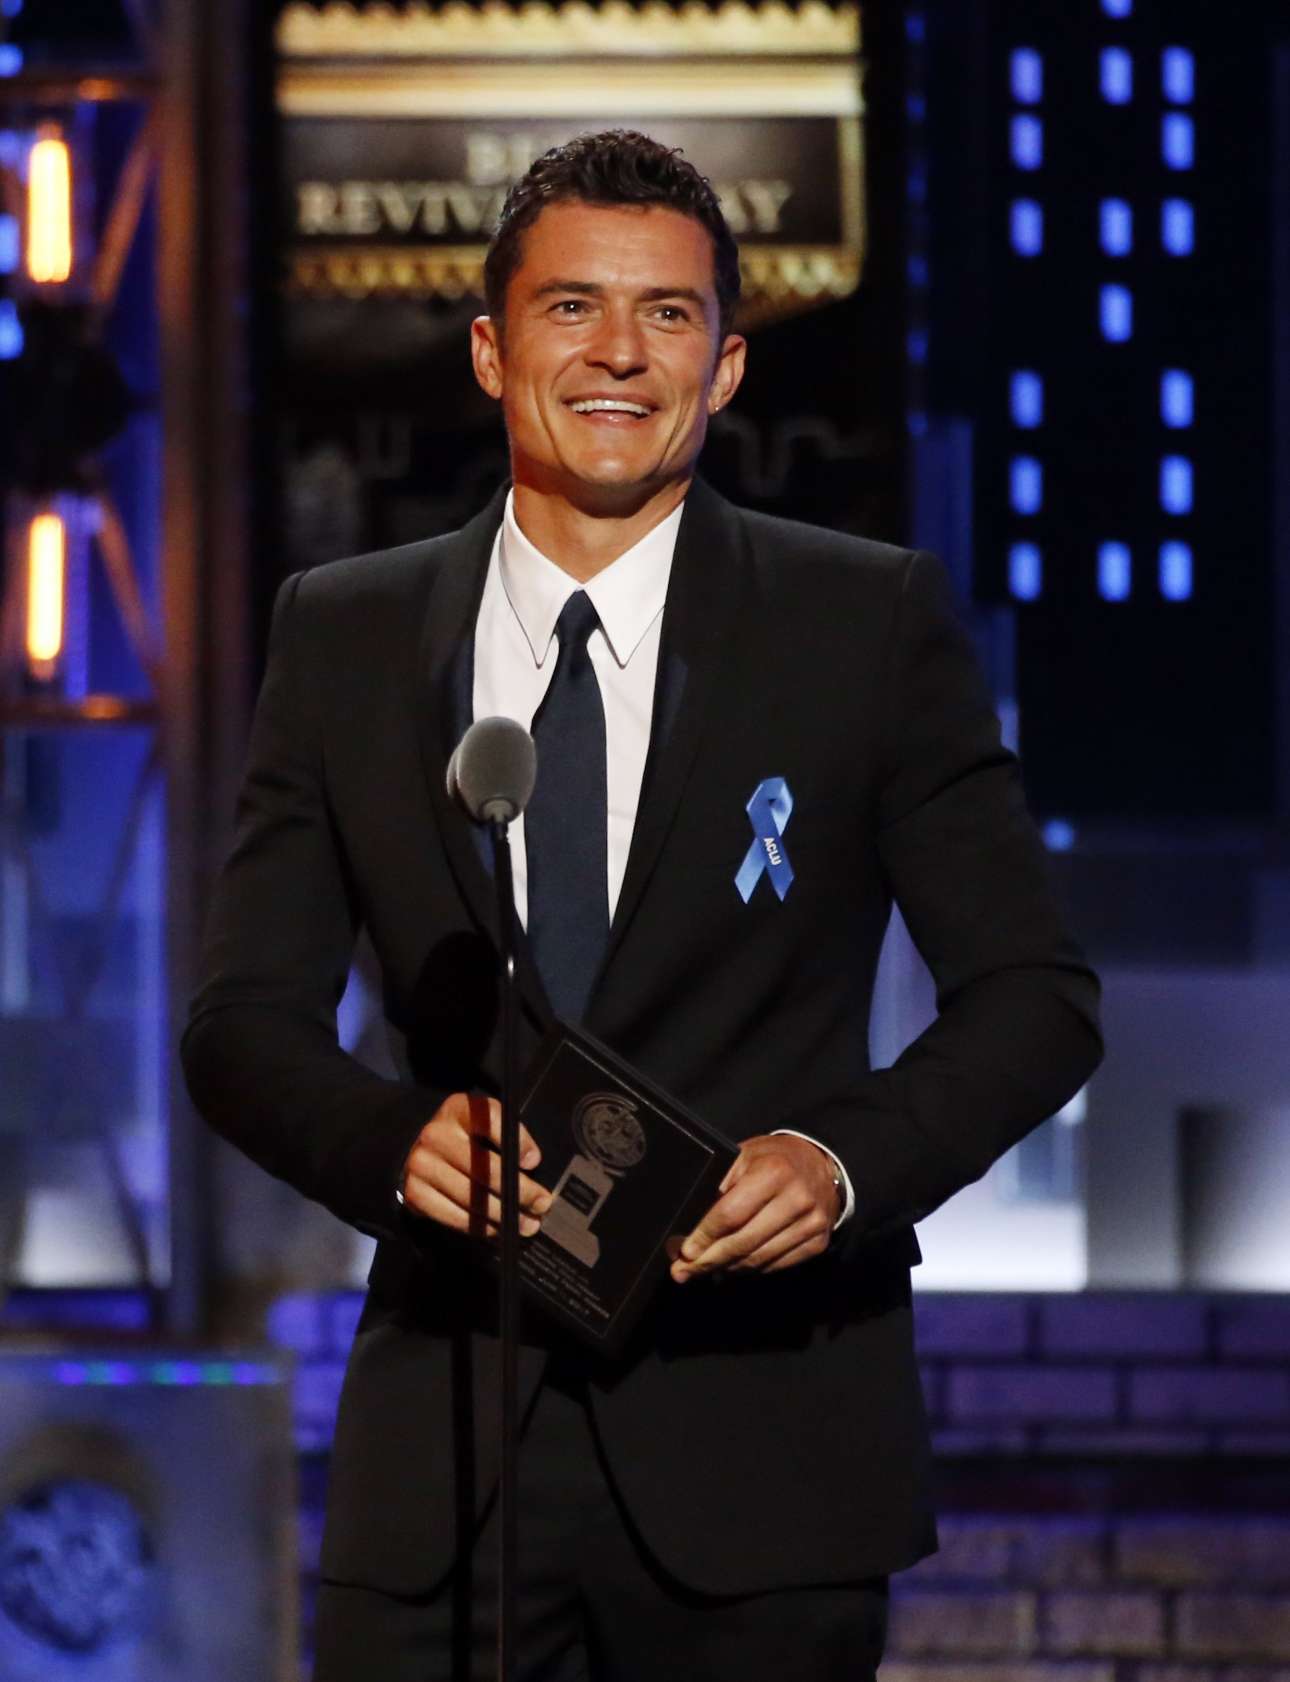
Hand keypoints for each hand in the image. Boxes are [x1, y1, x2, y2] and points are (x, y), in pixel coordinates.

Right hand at [400, 1093, 551, 1239]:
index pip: (491, 1119)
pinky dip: (481, 1227)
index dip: (517, 1141)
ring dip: (504, 1215)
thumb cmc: (461, 1139)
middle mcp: (436, 1134)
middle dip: (520, 1191)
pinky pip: (455, 1217)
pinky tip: (497, 1228)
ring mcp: (421, 1165)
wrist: (417, 1154)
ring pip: (472, 1197)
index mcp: (457, 1109)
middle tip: (542, 1204)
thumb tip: (531, 1162)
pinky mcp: (415, 1194)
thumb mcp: (482, 1124)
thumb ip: (507, 1135)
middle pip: (485, 1167)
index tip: (534, 1162)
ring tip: (527, 1224)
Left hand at [670, 1133, 839, 1282]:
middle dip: (709, 1260)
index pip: (730, 1214)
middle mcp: (797, 1199)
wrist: (820, 1164)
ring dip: (727, 1269)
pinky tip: (733, 1268)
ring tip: (705, 1270)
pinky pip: (776, 1265)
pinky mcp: (818, 1242)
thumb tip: (689, 1222)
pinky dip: (751, 1269)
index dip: (704, 1236)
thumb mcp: (743, 1157)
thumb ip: (719, 1184)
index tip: (685, 1251)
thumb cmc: (773, 1159)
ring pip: (758, 1259)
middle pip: (743, 1242)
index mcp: (774, 1172)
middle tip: (684, 1271)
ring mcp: (811, 1223)